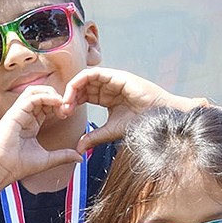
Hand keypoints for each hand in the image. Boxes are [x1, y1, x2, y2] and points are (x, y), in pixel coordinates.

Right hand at [0, 87, 82, 190]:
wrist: (2, 170)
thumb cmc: (18, 166)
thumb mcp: (47, 160)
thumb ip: (63, 156)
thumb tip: (79, 157)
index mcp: (29, 125)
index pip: (45, 106)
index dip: (58, 106)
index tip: (68, 114)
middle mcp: (23, 116)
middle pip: (40, 95)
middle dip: (56, 98)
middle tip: (67, 107)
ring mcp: (18, 113)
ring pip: (35, 92)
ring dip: (51, 94)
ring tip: (62, 102)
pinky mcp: (14, 113)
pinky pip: (31, 97)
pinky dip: (45, 97)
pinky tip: (56, 103)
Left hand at [62, 68, 203, 152]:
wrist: (160, 119)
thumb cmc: (140, 123)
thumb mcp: (110, 131)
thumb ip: (94, 137)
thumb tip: (78, 149)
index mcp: (107, 97)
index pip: (84, 95)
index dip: (71, 103)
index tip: (63, 116)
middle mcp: (109, 86)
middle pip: (82, 86)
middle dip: (69, 97)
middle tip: (62, 111)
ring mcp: (113, 80)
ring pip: (85, 79)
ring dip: (72, 90)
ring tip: (66, 104)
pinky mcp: (116, 75)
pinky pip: (93, 73)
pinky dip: (79, 81)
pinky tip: (73, 94)